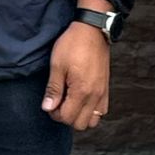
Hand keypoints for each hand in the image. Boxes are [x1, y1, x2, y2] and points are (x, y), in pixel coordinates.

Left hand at [42, 11, 109, 130]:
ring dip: (79, 116)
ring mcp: (102, 93)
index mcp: (81, 91)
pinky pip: (101, 111)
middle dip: (66, 117)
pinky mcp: (106, 89)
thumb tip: (48, 108)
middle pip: (80, 124)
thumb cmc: (73, 45)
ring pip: (93, 121)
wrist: (92, 30)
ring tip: (70, 101)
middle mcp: (95, 96)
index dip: (55, 113)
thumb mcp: (57, 65)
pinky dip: (91, 111)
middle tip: (58, 102)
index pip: (67, 118)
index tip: (50, 102)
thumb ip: (53, 89)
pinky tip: (81, 98)